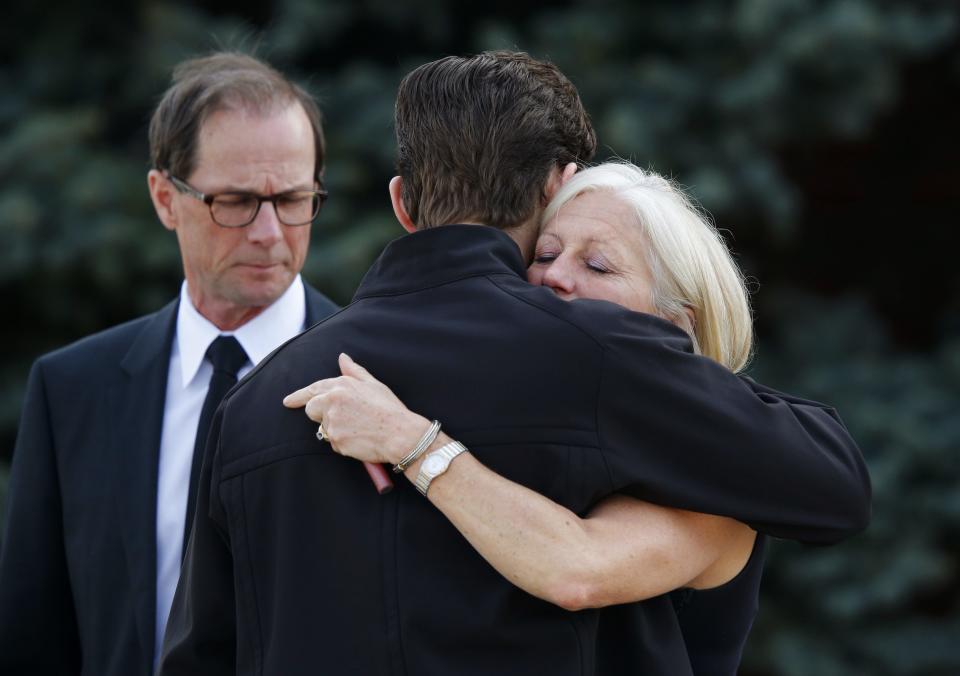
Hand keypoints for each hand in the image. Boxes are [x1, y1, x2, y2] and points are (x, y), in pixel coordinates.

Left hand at [283, 353, 428, 465]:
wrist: (400, 433)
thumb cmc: (389, 409)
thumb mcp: (373, 384)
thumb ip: (354, 371)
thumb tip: (343, 358)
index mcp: (341, 385)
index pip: (312, 389)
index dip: (299, 396)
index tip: (288, 401)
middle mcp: (333, 401)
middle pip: (311, 409)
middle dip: (320, 414)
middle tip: (342, 418)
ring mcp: (333, 421)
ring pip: (324, 428)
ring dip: (336, 429)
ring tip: (359, 427)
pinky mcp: (336, 440)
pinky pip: (334, 443)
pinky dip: (344, 443)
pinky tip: (360, 439)